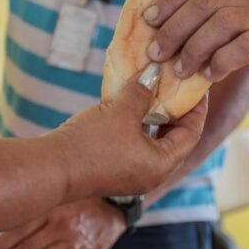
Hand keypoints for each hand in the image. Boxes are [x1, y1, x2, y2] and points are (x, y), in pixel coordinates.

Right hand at [49, 67, 208, 197]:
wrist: (51, 169)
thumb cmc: (92, 143)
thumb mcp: (123, 112)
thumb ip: (143, 91)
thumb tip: (155, 74)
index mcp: (163, 164)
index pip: (192, 132)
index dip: (197, 106)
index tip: (197, 84)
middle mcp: (152, 173)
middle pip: (174, 138)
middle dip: (175, 110)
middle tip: (175, 84)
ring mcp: (132, 174)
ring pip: (152, 140)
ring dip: (153, 116)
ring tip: (153, 89)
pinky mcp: (114, 171)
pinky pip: (134, 144)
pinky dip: (136, 125)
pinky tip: (128, 104)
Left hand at [142, 0, 248, 99]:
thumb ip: (230, 16)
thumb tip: (181, 30)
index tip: (148, 19)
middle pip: (206, 0)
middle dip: (174, 27)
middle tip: (157, 52)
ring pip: (221, 22)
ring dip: (193, 47)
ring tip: (181, 69)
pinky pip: (243, 47)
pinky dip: (220, 61)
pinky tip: (211, 75)